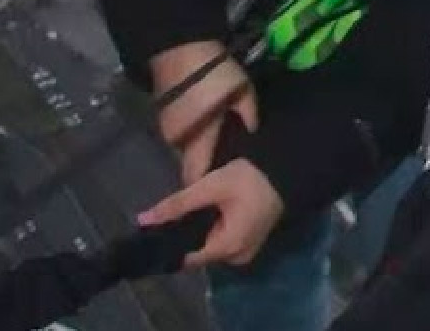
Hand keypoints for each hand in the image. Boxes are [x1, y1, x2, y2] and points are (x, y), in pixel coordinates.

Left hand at [140, 158, 284, 267]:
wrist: (287, 171)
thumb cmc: (249, 179)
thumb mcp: (210, 186)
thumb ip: (177, 204)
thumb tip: (143, 220)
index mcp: (227, 248)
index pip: (187, 259)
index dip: (169, 246)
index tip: (153, 233)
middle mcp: (236, 257)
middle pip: (198, 254)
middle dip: (184, 236)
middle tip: (171, 215)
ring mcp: (245, 252)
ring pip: (210, 248)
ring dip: (198, 233)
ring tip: (186, 212)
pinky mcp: (249, 243)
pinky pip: (222, 243)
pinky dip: (212, 231)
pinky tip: (207, 215)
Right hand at [146, 40, 257, 184]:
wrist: (179, 46)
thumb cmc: (213, 72)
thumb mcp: (242, 91)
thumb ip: (249, 114)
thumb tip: (253, 130)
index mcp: (197, 138)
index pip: (195, 175)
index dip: (204, 186)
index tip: (217, 194)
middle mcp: (176, 139)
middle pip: (189, 163)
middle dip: (203, 167)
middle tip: (223, 167)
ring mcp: (166, 126)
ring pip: (183, 147)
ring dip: (197, 148)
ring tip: (216, 147)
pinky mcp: (162, 114)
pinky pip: (178, 133)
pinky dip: (190, 134)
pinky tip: (204, 127)